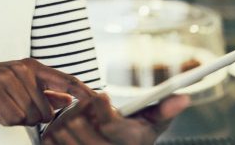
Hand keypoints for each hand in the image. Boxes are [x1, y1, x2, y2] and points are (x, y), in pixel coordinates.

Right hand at [0, 58, 94, 126]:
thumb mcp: (18, 86)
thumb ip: (44, 93)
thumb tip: (68, 102)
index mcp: (32, 66)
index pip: (66, 80)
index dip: (84, 92)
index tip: (99, 100)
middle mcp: (23, 69)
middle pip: (46, 110)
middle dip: (32, 117)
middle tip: (11, 108)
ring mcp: (8, 78)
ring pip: (30, 116)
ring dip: (15, 119)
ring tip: (1, 106)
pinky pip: (13, 118)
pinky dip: (3, 120)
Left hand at [42, 93, 189, 144]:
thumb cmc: (135, 138)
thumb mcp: (151, 125)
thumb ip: (165, 109)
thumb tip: (184, 97)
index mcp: (128, 143)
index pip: (109, 124)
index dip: (101, 107)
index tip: (101, 94)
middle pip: (78, 123)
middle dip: (79, 109)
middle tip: (85, 102)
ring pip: (62, 129)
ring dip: (65, 117)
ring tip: (76, 115)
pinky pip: (49, 140)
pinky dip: (53, 129)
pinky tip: (64, 126)